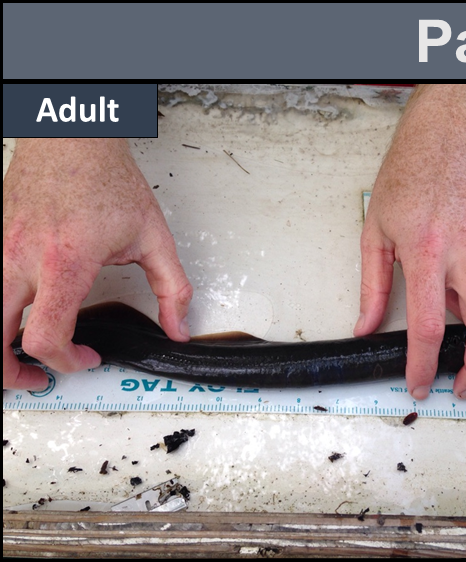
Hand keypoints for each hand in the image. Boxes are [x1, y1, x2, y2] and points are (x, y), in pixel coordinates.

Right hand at [3, 138, 192, 389]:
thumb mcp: (153, 237)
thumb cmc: (105, 179)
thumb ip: (172, 288)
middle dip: (11, 372)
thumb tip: (178, 327)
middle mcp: (21, 258)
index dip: (66, 362)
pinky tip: (15, 316)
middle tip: (36, 378)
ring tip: (18, 356)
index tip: (87, 359)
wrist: (70, 139)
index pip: (47, 336)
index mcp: (65, 262)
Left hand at [356, 85, 465, 400]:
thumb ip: (373, 286)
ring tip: (462, 313)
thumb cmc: (409, 177)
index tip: (422, 386)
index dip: (424, 365)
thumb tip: (367, 328)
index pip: (429, 325)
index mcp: (424, 251)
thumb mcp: (375, 230)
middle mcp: (465, 249)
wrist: (450, 135)